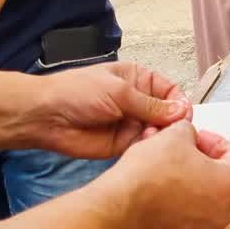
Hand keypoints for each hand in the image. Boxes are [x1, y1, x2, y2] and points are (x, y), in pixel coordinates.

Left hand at [29, 62, 191, 158]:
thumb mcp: (119, 91)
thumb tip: (182, 111)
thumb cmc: (77, 92)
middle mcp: (138, 102)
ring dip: (161, 136)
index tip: (183, 114)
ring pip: (159, 132)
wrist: (46, 117)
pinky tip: (145, 146)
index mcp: (138, 80)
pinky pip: (145, 147)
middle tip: (172, 130)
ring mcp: (132, 124)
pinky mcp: (124, 145)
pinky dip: (149, 148)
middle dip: (174, 122)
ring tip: (153, 137)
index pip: (170, 91)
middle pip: (169, 114)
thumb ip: (151, 104)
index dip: (179, 103)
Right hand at [104, 121, 229, 228]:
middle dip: (200, 159)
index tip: (197, 136)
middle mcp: (223, 210)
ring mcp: (203, 227)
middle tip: (183, 148)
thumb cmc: (151, 171)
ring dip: (188, 178)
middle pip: (219, 177)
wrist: (121, 205)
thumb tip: (188, 134)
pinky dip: (178, 198)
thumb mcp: (175, 134)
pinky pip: (186, 212)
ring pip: (202, 195)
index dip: (213, 140)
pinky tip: (159, 186)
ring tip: (168, 164)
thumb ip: (189, 130)